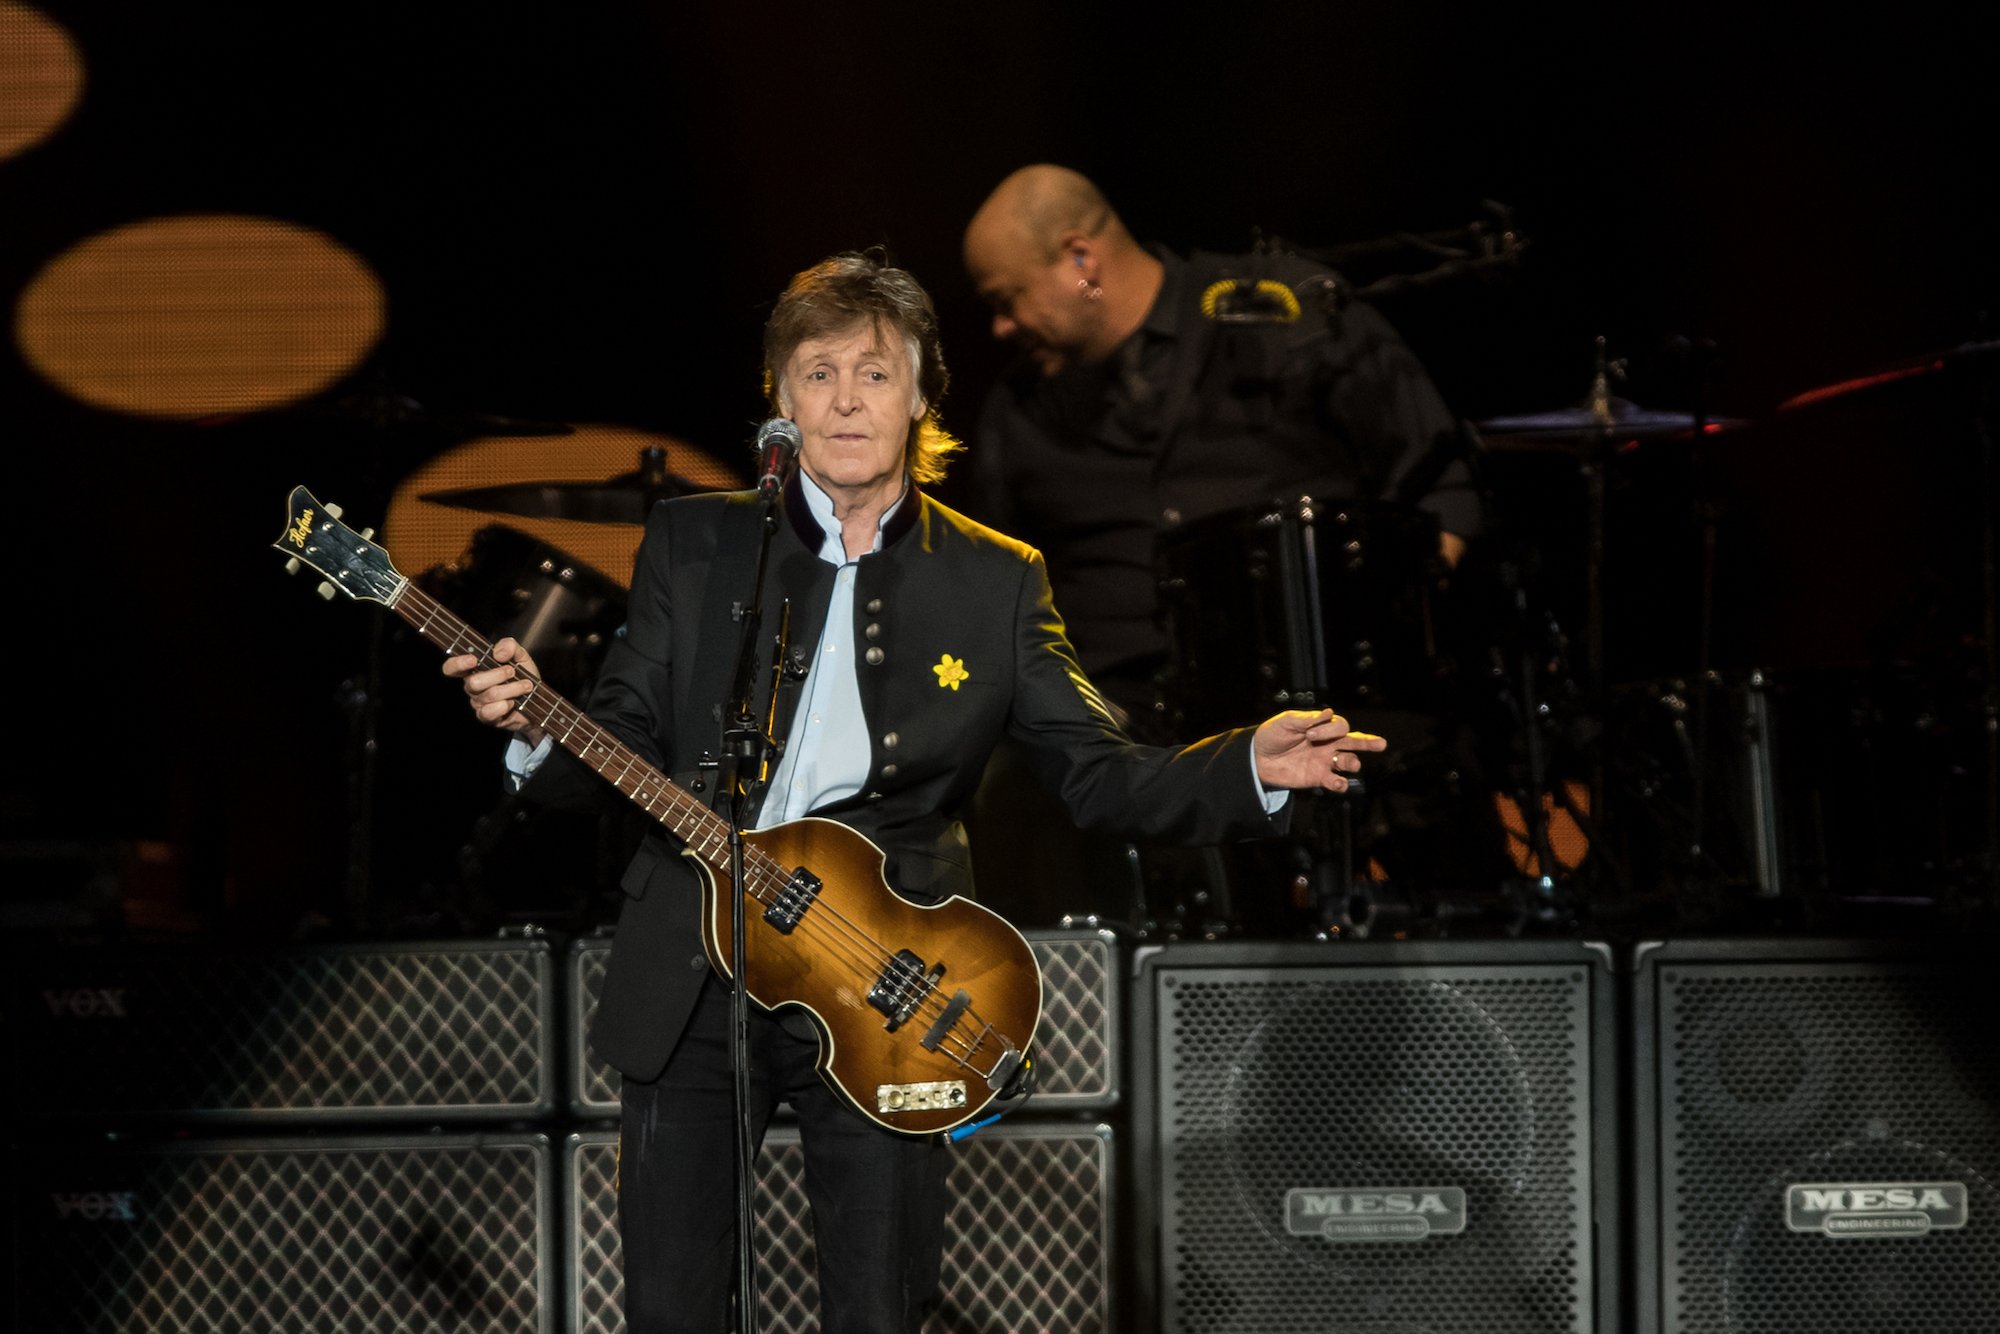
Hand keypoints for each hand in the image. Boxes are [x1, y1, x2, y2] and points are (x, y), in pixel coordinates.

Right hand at [443, 637, 546, 745]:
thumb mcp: (520, 656)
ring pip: (489, 695)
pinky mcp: (487, 718)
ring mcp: (479, 703)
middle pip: (473, 682)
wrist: (537, 700)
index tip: (474, 660)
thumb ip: (509, 646)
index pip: (452, 668)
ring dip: (512, 689)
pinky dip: (505, 705)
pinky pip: (490, 712)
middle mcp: (473, 687)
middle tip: (512, 671)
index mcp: (474, 669)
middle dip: (498, 675)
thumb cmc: (523, 676)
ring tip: (525, 685)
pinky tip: (513, 702)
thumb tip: (498, 653)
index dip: (457, 664)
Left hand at [1251, 709, 1384, 793]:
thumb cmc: (1272, 735)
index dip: (1330, 729)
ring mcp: (1324, 761)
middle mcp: (1328, 743)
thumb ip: (1308, 719)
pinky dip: (1340, 783)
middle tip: (1381, 744)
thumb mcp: (1286, 722)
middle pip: (1354, 741)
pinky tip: (1338, 783)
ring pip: (1348, 762)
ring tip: (1352, 764)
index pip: (1340, 726)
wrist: (1256, 757)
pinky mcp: (1317, 778)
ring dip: (1353, 763)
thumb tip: (1329, 712)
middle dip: (1368, 742)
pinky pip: (1335, 781)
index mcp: (1322, 727)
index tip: (1309, 734)